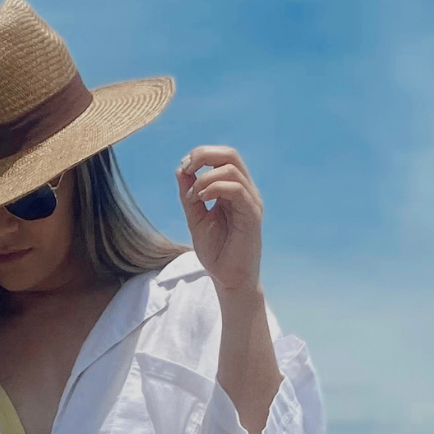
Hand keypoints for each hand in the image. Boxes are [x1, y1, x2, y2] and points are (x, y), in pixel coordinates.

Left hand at [175, 146, 262, 294]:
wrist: (228, 278)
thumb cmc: (216, 251)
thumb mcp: (196, 219)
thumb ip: (189, 196)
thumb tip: (181, 170)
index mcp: (232, 190)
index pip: (222, 158)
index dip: (200, 155)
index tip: (183, 169)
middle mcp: (244, 191)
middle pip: (230, 155)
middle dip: (204, 155)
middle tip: (186, 169)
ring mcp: (250, 201)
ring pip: (232, 169)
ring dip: (205, 178)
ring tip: (193, 197)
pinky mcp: (252, 214)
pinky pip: (236, 189)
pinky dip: (214, 188)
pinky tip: (201, 200)